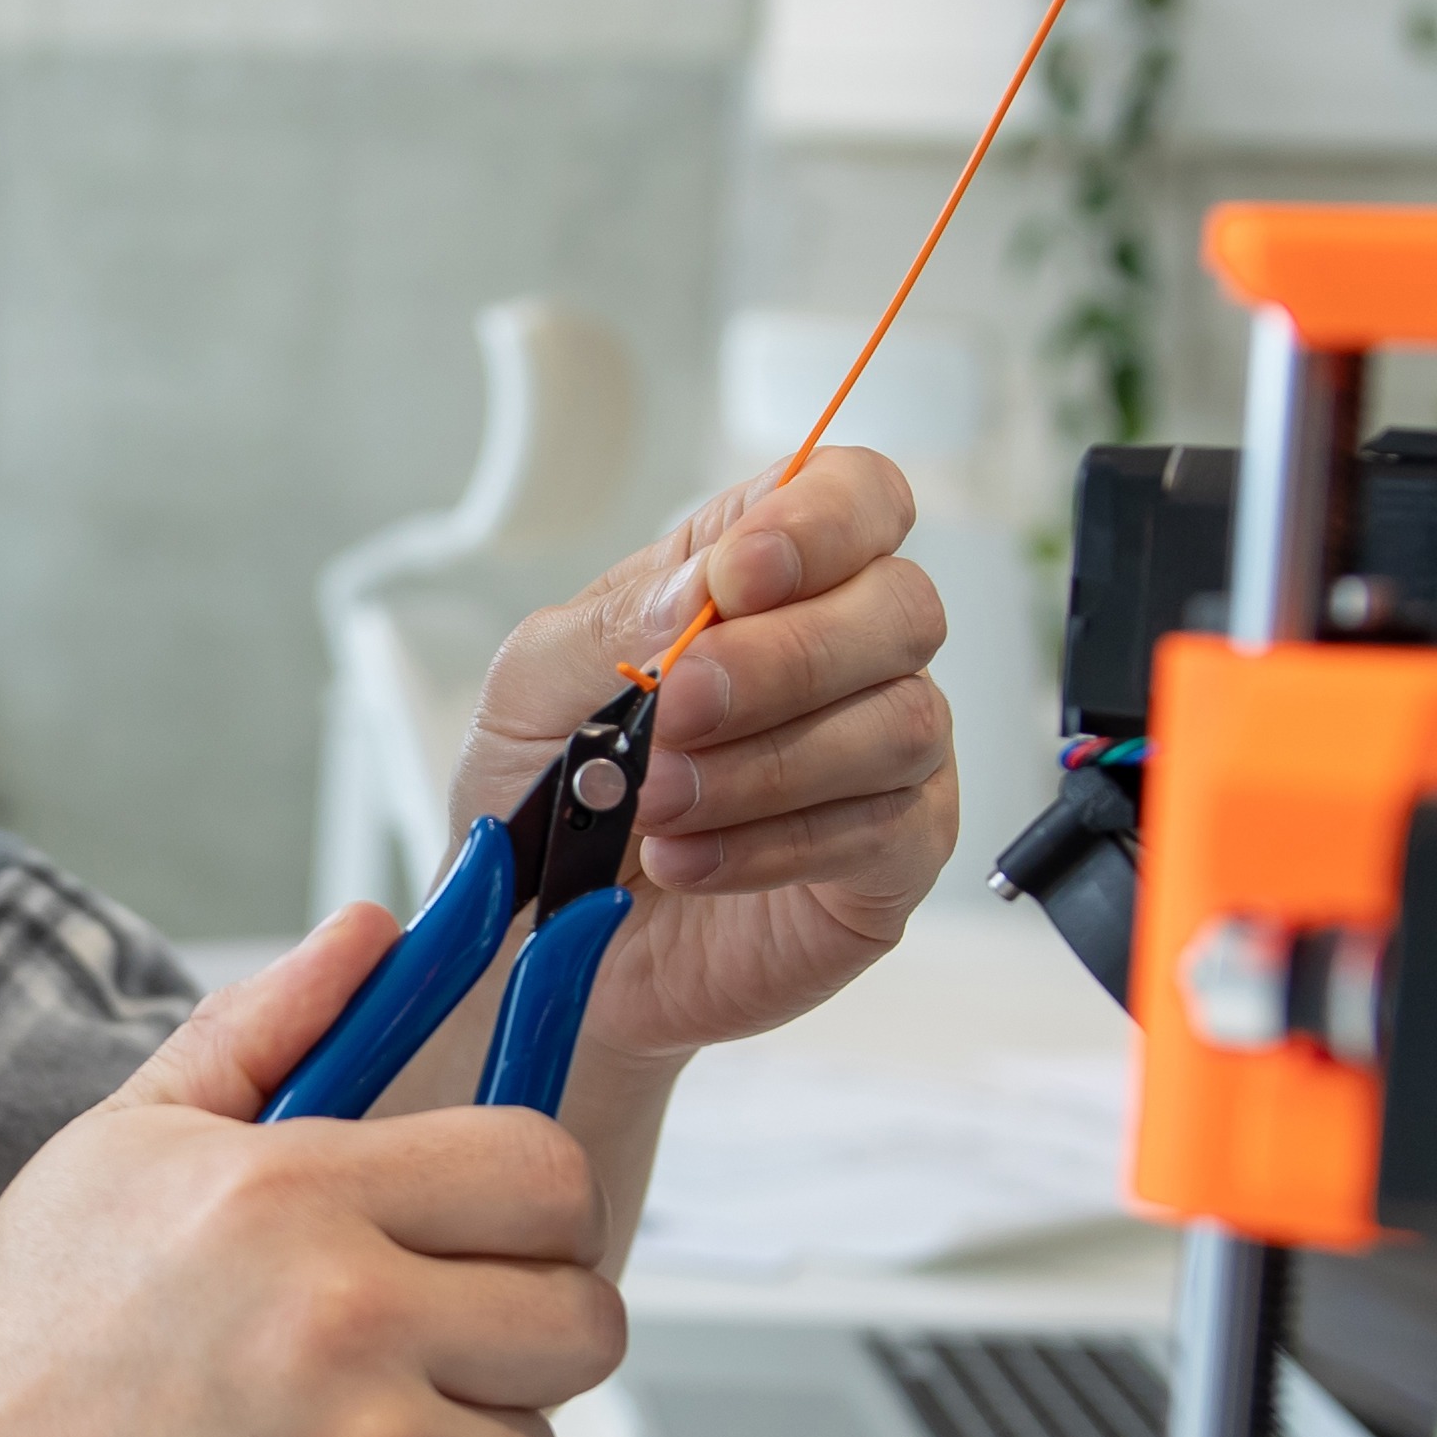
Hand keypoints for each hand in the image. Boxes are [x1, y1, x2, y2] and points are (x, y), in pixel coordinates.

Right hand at [0, 908, 624, 1436]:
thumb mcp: (113, 1152)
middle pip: (582, 1321)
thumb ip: (263, 1030)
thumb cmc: (11, 1358)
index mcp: (291, 1196)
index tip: (482, 1233)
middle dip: (518, 1336)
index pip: (545, 1171)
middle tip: (414, 1349)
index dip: (530, 1204)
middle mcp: (346, 1326)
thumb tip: (380, 934)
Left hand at [466, 446, 958, 1065]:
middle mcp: (848, 655)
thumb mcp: (536, 685)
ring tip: (655, 805)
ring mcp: (883, 760)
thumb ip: (615, 623)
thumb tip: (698, 597)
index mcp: (766, 579)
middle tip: (676, 711)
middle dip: (784, 658)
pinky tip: (686, 860)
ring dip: (767, 763)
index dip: (816, 523)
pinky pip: (883, 830)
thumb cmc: (545, 791)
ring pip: (902, 722)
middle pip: (900, 607)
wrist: (534, 939)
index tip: (733, 579)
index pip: (856, 497)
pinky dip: (772, 845)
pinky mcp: (888, 862)